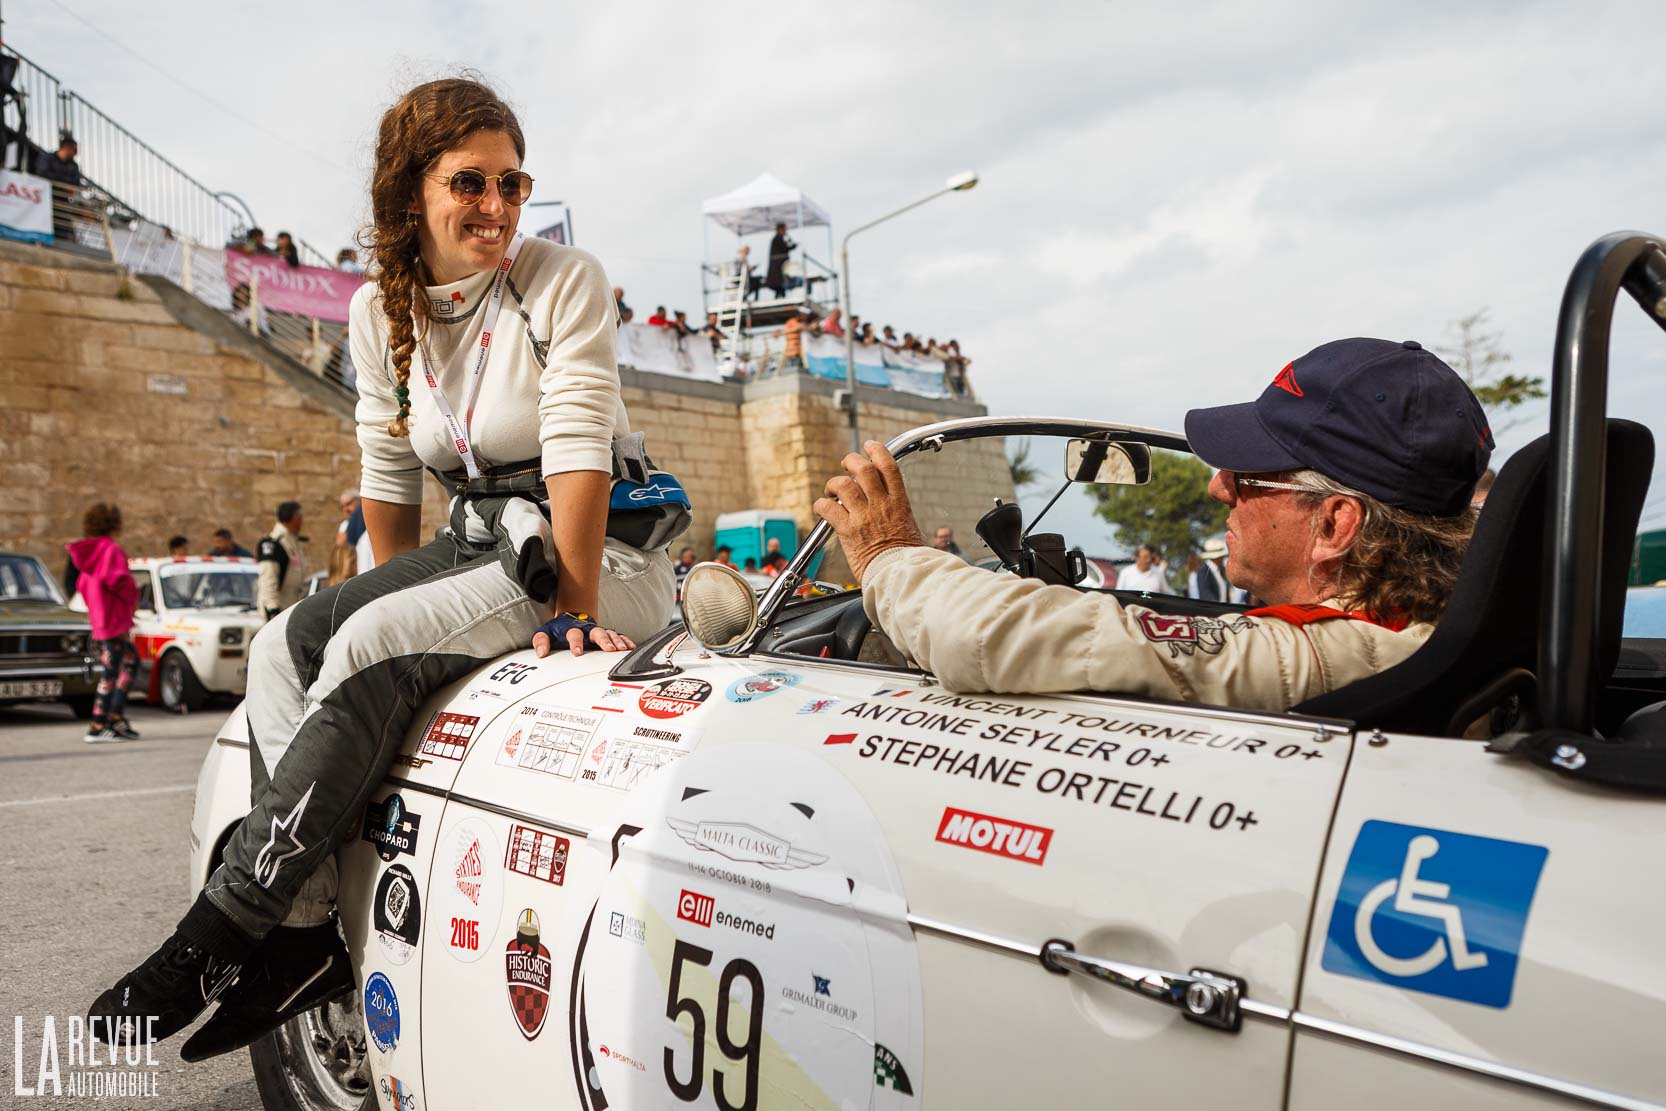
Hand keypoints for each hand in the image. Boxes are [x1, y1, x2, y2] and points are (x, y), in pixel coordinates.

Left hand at [532, 612, 635, 657]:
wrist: (571, 616)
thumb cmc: (559, 629)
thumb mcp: (546, 632)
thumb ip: (541, 641)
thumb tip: (541, 652)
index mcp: (572, 629)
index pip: (574, 634)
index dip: (576, 642)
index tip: (577, 652)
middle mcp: (588, 629)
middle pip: (597, 632)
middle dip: (604, 641)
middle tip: (609, 649)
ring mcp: (598, 631)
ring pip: (610, 634)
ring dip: (616, 641)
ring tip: (621, 650)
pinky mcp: (607, 634)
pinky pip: (618, 636)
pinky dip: (625, 641)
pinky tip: (630, 647)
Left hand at [813, 440, 924, 581]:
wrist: (899, 575)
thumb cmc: (907, 558)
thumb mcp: (911, 528)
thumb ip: (899, 514)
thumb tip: (895, 512)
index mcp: (899, 502)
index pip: (888, 466)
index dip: (877, 451)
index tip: (869, 446)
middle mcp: (880, 504)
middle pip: (863, 468)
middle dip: (851, 461)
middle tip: (846, 465)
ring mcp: (863, 516)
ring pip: (843, 484)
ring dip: (834, 483)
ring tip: (832, 490)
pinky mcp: (848, 530)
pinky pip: (827, 508)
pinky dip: (821, 504)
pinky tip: (822, 508)